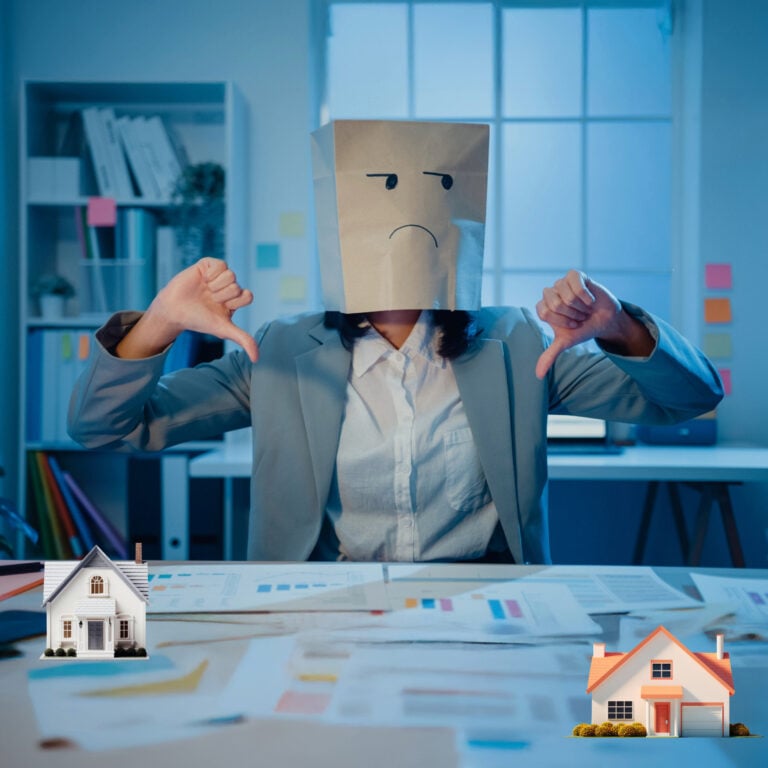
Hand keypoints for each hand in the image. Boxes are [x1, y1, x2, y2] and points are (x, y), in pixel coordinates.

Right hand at [119, 258, 258, 361]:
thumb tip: (256, 359)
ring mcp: (218, 276)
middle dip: (222, 295)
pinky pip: (221, 264)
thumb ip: (243, 339)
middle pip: (237, 286)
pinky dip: (212, 274)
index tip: (222, 307)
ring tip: (205, 290)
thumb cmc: (198, 320)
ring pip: (231, 275)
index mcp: (234, 300)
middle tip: (209, 299)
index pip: (248, 296)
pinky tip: (203, 279)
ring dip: (216, 286)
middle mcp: (228, 287)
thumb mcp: (223, 329)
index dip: (234, 302)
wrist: (174, 310)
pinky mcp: (208, 265)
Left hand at [534, 271, 622, 378]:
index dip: (561, 321)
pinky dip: (584, 295)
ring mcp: (561, 283)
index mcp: (543, 308)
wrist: (605, 320)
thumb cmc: (583, 329)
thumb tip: (538, 376)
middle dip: (571, 314)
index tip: (572, 325)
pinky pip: (575, 283)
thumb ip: (550, 355)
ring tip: (585, 308)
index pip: (544, 312)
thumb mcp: (566, 342)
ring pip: (565, 293)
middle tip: (579, 316)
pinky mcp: (575, 276)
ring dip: (579, 305)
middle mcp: (550, 294)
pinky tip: (589, 299)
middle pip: (554, 303)